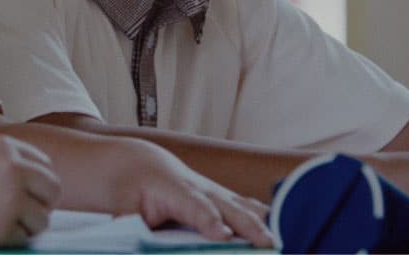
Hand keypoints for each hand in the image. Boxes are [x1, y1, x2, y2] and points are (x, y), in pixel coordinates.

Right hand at [0, 135, 61, 245]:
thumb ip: (6, 165)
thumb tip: (42, 188)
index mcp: (7, 148)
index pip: (45, 165)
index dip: (37, 181)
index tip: (24, 192)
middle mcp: (14, 170)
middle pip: (52, 189)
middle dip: (41, 203)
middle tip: (21, 212)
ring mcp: (10, 199)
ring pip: (43, 218)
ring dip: (27, 224)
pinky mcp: (2, 228)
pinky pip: (22, 238)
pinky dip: (9, 239)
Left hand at [120, 143, 273, 247]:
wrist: (141, 164)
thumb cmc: (130, 185)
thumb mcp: (122, 202)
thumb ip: (128, 221)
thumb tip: (125, 237)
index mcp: (175, 189)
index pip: (196, 207)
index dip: (210, 221)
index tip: (223, 236)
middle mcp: (201, 189)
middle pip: (229, 208)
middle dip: (249, 227)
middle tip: (268, 244)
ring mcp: (216, 193)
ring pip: (245, 207)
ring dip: (265, 224)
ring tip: (283, 242)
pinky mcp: (224, 200)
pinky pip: (249, 209)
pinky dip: (267, 220)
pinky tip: (286, 234)